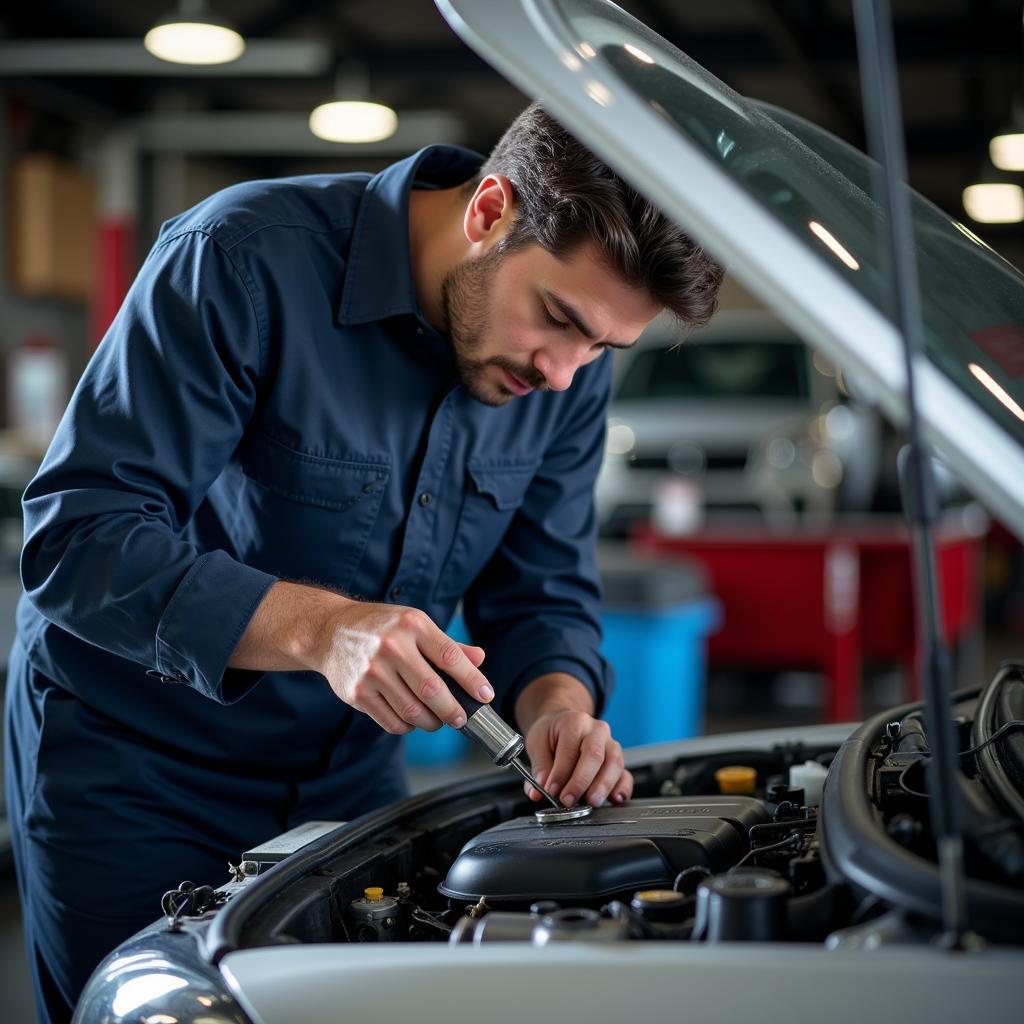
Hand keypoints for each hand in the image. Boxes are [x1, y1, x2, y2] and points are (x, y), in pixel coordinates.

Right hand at [314, 598, 491, 734]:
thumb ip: (447, 644)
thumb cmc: (380, 627)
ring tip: (437, 720)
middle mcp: (391, 646)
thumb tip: (479, 659)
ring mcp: (372, 672)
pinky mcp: (357, 694)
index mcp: (412, 625)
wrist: (329, 631)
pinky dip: (407, 726)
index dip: (472, 680)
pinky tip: (411, 718)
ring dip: (432, 722)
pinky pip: (391, 722)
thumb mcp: (414, 624)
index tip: (485, 696)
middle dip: (454, 711)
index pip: (450, 657)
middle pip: (432, 690)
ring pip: (412, 711)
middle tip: (461, 719)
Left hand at [521, 704, 632, 808]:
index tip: (551, 790)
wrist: (563, 724)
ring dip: (603, 786)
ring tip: (591, 802)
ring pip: (614, 764)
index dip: (560, 772)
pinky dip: (622, 788)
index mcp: (575, 722)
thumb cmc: (551, 734)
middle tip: (568, 800)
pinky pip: (625, 774)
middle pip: (595, 755)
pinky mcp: (618, 761)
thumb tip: (538, 791)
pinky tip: (615, 799)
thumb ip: (539, 768)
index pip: (570, 749)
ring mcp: (611, 744)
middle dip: (581, 781)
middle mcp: (597, 731)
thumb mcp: (537, 743)